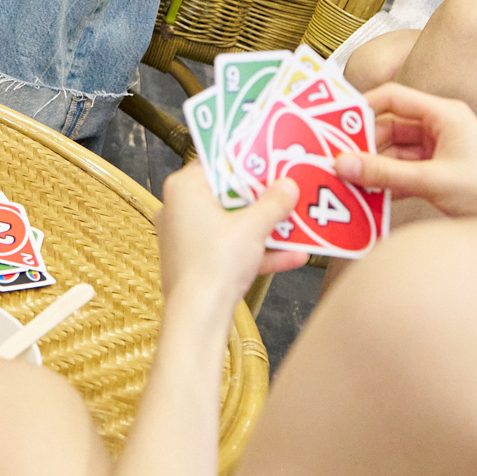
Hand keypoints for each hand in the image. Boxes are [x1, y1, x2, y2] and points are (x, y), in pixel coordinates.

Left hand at [156, 160, 305, 313]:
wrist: (199, 316)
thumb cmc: (215, 264)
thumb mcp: (254, 226)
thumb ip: (274, 203)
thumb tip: (288, 185)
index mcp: (184, 189)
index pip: (216, 161)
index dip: (246, 160)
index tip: (271, 158)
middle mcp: (179, 209)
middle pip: (227, 194)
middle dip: (262, 198)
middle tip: (288, 189)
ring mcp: (187, 238)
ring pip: (232, 224)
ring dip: (265, 227)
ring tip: (297, 223)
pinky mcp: (196, 263)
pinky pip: (230, 249)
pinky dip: (257, 251)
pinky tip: (294, 256)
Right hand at [342, 82, 476, 216]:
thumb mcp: (432, 180)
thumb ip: (385, 173)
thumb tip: (343, 164)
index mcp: (444, 114)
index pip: (394, 97)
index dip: (363, 107)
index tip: (336, 124)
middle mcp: (440, 127)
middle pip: (390, 127)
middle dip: (365, 145)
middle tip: (338, 161)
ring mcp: (439, 151)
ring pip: (395, 152)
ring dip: (374, 167)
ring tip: (349, 182)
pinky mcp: (439, 173)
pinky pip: (404, 172)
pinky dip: (388, 182)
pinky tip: (369, 196)